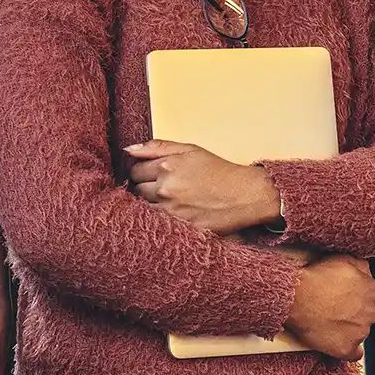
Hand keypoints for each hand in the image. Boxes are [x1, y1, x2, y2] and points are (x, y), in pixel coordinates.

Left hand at [125, 140, 281, 234]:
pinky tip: (175, 213)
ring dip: (153, 205)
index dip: (143, 172)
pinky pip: (159, 224)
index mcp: (167, 167)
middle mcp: (166, 189)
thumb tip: (128, 150)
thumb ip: (156, 147)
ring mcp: (173, 211)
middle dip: (146, 188)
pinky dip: (162, 219)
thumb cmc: (218, 170)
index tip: (154, 175)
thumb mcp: (189, 150)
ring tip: (171, 201)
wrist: (246, 194)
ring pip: (145, 208)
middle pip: (137, 190)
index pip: (135, 171)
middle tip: (164, 189)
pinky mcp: (182, 228)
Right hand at [286, 255, 374, 359]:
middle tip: (332, 305)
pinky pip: (354, 353)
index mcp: (371, 289)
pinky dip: (347, 348)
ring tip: (327, 320)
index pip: (370, 292)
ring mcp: (361, 331)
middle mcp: (370, 311)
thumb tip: (365, 268)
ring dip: (348, 327)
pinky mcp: (347, 348)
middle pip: (366, 312)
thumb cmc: (312, 280)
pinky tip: (336, 340)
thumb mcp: (340, 259)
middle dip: (353, 310)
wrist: (294, 298)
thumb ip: (360, 264)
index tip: (342, 293)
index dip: (354, 292)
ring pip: (360, 330)